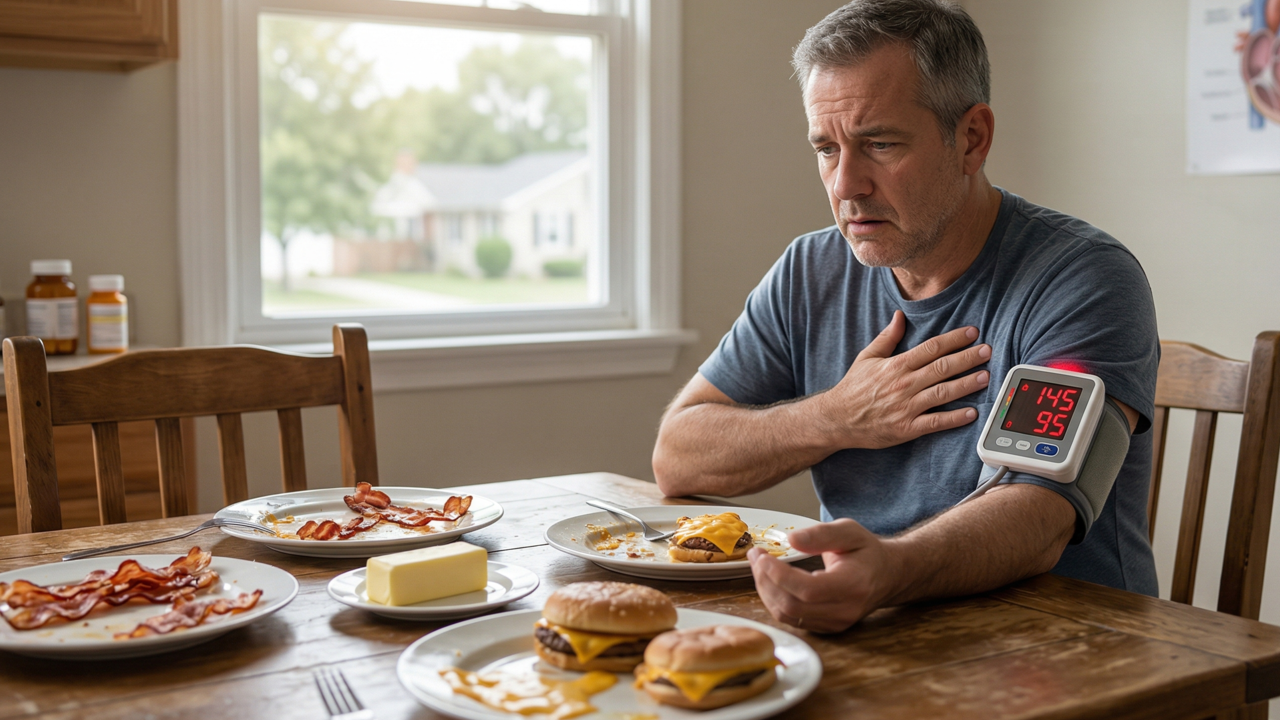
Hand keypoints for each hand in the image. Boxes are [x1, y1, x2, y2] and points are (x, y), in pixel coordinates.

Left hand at [747, 519, 898, 632]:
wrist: (887, 576)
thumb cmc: (867, 552)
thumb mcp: (850, 531)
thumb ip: (821, 534)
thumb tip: (791, 539)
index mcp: (853, 585)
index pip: (808, 589)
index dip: (778, 574)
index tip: (762, 555)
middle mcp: (844, 611)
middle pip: (792, 605)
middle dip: (765, 580)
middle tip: (755, 556)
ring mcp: (835, 623)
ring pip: (787, 615)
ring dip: (766, 590)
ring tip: (759, 566)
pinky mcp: (826, 628)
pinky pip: (791, 619)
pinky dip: (775, 600)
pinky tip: (771, 580)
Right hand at [818, 310, 989, 448]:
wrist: (837, 419)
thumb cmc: (853, 388)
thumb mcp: (866, 358)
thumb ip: (886, 337)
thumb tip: (899, 316)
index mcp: (896, 365)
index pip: (931, 348)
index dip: (954, 339)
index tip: (972, 333)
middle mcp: (903, 384)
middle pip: (942, 368)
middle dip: (968, 358)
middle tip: (988, 351)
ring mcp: (906, 407)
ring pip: (942, 393)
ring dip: (966, 384)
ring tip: (985, 376)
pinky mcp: (907, 428)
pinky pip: (935, 422)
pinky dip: (954, 418)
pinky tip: (971, 413)